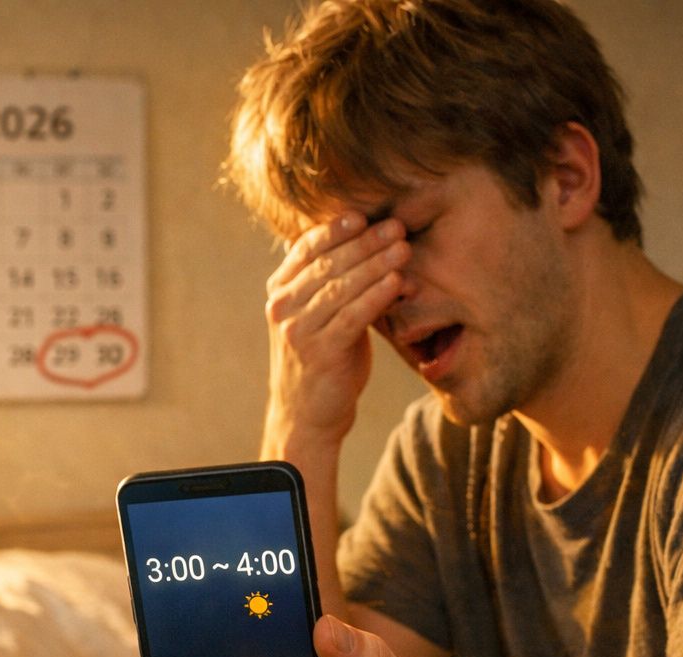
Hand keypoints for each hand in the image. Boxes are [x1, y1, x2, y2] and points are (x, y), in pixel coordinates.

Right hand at [263, 213, 409, 445]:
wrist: (307, 414)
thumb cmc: (322, 357)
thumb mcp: (318, 314)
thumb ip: (329, 281)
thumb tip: (365, 238)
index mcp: (279, 291)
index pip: (306, 249)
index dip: (335, 229)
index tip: (363, 215)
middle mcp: (282, 307)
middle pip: (327, 264)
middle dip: (365, 242)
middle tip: (396, 227)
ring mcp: (298, 330)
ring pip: (340, 286)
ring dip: (375, 264)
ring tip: (403, 248)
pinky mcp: (320, 352)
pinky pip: (352, 316)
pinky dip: (376, 296)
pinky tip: (396, 282)